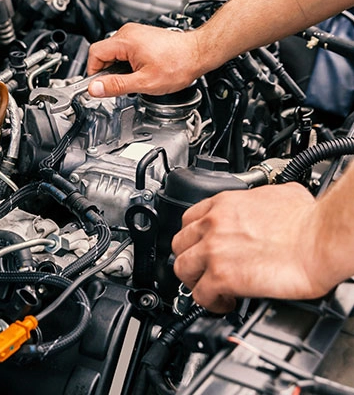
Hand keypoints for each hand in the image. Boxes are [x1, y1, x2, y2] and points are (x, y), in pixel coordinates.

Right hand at [86, 23, 203, 97]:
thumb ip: (116, 86)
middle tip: (121, 85)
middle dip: (108, 72)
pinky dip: (127, 63)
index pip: (95, 54)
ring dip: (119, 68)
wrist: (198, 54)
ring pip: (114, 53)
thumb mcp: (144, 82)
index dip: (94, 72)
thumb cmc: (178, 64)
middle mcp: (128, 33)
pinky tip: (141, 71)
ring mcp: (135, 33)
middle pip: (103, 53)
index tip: (101, 85)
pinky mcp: (141, 37)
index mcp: (125, 41)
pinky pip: (124, 50)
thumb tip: (95, 89)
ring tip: (135, 78)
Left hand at [171, 183, 333, 312]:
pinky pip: (201, 295)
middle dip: (189, 259)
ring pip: (182, 270)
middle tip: (203, 270)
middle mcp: (213, 225)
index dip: (194, 237)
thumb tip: (267, 205)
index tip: (200, 246)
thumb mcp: (277, 194)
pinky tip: (226, 302)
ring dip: (194, 282)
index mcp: (223, 204)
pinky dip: (210, 303)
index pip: (189, 219)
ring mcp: (214, 250)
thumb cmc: (307, 219)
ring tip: (210, 289)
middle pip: (179, 244)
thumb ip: (259, 200)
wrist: (318, 239)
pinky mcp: (222, 276)